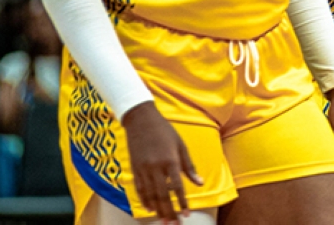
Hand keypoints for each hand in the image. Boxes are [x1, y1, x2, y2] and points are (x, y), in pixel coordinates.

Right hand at [120, 101, 202, 224]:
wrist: (141, 120)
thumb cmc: (165, 131)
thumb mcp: (181, 145)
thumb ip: (189, 166)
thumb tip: (200, 183)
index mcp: (170, 160)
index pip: (178, 187)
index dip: (182, 202)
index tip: (186, 214)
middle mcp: (156, 167)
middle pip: (163, 195)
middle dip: (169, 211)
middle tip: (175, 224)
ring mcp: (143, 169)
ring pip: (150, 195)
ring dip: (158, 210)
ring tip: (164, 221)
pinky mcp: (134, 169)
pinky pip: (139, 189)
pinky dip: (145, 200)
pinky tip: (150, 209)